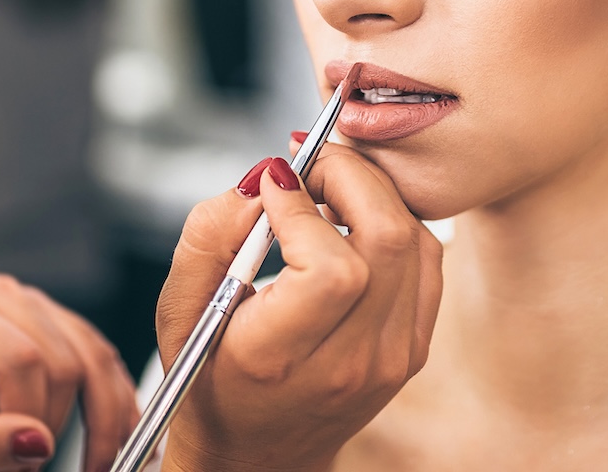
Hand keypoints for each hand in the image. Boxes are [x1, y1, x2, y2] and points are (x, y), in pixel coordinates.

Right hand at [157, 145, 442, 471]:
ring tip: (327, 188)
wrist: (256, 452)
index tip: (276, 181)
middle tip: (310, 164)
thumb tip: (265, 178)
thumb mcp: (180, 308)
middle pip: (387, 238)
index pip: (330, 268)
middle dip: (349, 176)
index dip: (306, 206)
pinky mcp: (413, 347)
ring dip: (374, 193)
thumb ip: (211, 234)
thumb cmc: (211, 376)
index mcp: (280, 359)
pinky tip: (355, 220)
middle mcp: (349, 363)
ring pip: (415, 239)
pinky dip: (396, 221)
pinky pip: (427, 258)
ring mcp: (391, 358)